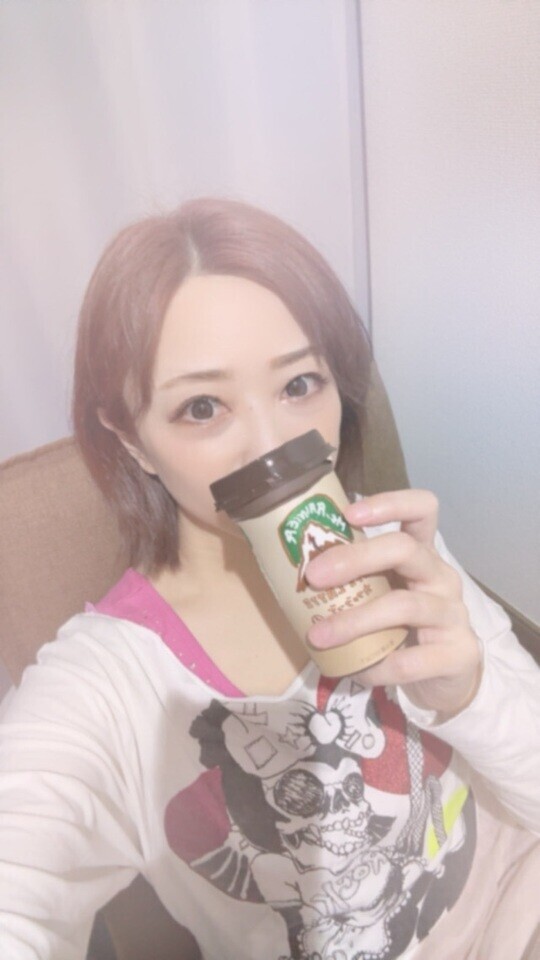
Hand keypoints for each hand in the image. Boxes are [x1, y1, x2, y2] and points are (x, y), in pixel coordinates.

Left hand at [305, 490, 482, 718]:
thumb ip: (356, 581)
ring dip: (354, 620)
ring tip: (318, 636)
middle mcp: (442, 576)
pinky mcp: (458, 653)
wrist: (450, 678)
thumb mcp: (384, 595)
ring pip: (404, 605)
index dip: (389, 504)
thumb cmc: (407, 628)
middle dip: (355, 558)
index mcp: (423, 554)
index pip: (422, 509)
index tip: (348, 514)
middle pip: (405, 549)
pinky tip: (355, 671)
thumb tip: (293, 573)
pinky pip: (410, 660)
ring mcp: (453, 614)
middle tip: (314, 576)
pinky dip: (376, 666)